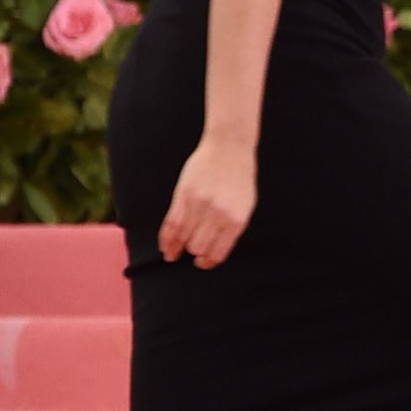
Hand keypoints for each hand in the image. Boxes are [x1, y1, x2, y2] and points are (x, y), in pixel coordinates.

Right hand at [158, 132, 255, 266]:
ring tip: (172, 253)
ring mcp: (200, 204)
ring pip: (183, 237)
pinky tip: (165, 244)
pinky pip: (171, 223)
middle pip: (198, 247)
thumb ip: (231, 228)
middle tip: (187, 252)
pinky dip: (166, 238)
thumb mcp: (245, 205)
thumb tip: (213, 251)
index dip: (207, 262)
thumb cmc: (239, 177)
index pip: (218, 252)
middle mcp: (219, 214)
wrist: (230, 147)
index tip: (201, 263)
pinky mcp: (185, 194)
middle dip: (193, 252)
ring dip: (175, 248)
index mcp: (237, 220)